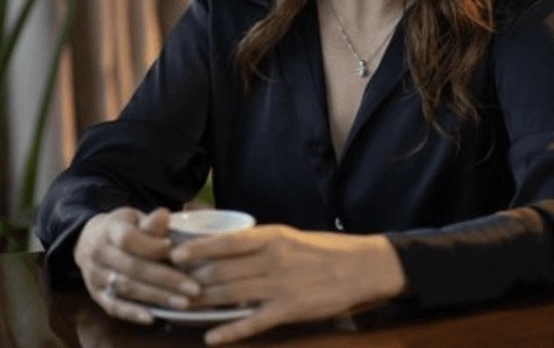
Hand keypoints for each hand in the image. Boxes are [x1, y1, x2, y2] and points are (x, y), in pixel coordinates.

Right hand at [74, 207, 201, 323]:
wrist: (90, 241)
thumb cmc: (123, 227)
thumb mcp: (135, 218)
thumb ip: (150, 222)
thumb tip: (164, 216)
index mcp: (109, 230)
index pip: (128, 239)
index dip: (150, 245)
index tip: (173, 248)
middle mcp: (98, 254)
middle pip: (133, 268)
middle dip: (165, 278)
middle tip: (193, 287)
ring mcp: (95, 277)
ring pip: (127, 289)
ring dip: (156, 297)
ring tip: (183, 302)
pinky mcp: (97, 296)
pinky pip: (115, 307)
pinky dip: (134, 313)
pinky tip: (153, 317)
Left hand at [168, 224, 406, 343]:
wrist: (363, 266)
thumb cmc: (325, 251)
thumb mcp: (291, 239)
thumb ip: (262, 245)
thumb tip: (230, 251)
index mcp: (273, 236)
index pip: (226, 242)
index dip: (198, 250)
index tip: (174, 255)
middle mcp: (272, 258)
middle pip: (223, 270)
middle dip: (193, 280)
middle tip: (170, 286)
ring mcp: (280, 285)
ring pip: (231, 294)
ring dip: (204, 303)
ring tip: (181, 309)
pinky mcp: (290, 309)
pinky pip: (253, 322)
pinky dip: (230, 331)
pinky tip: (212, 338)